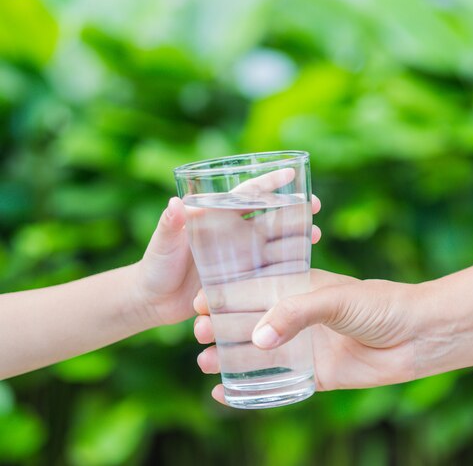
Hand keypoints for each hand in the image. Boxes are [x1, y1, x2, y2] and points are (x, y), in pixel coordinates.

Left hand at [133, 170, 321, 327]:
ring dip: (296, 237)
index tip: (291, 174)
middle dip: (293, 208)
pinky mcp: (242, 280)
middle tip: (316, 205)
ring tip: (317, 235)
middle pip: (269, 216)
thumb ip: (169, 225)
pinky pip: (269, 272)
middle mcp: (232, 234)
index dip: (268, 184)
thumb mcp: (162, 244)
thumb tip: (174, 203)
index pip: (246, 195)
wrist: (152, 300)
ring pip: (275, 242)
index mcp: (216, 217)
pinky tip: (305, 268)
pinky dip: (287, 268)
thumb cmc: (154, 266)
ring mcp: (240, 257)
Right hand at [194, 269, 428, 403]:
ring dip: (230, 357)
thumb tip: (257, 339)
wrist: (416, 336)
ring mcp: (305, 346)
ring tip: (205, 363)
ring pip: (258, 354)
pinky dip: (252, 387)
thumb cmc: (379, 305)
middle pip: (250, 322)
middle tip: (198, 337)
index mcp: (299, 288)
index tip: (197, 305)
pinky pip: (278, 382)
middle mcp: (298, 316)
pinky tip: (227, 392)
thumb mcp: (335, 299)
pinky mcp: (315, 374)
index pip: (253, 289)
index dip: (224, 296)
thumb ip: (296, 313)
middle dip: (221, 328)